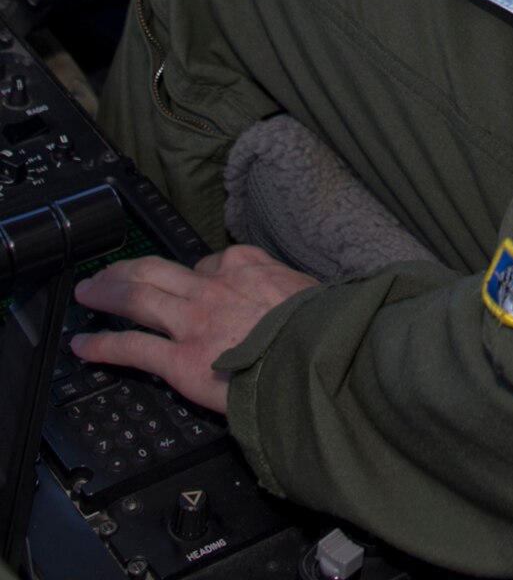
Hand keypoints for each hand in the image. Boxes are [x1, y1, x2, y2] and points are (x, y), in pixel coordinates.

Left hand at [70, 246, 318, 412]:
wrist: (315, 360)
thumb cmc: (319, 329)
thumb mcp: (308, 289)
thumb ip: (286, 288)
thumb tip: (289, 296)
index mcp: (245, 265)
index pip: (207, 264)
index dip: (190, 275)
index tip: (182, 284)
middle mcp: (212, 285)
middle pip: (157, 271)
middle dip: (127, 270)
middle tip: (105, 273)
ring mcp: (192, 320)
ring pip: (137, 297)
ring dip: (106, 293)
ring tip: (87, 294)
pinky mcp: (180, 359)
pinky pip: (132, 347)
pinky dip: (102, 345)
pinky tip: (83, 346)